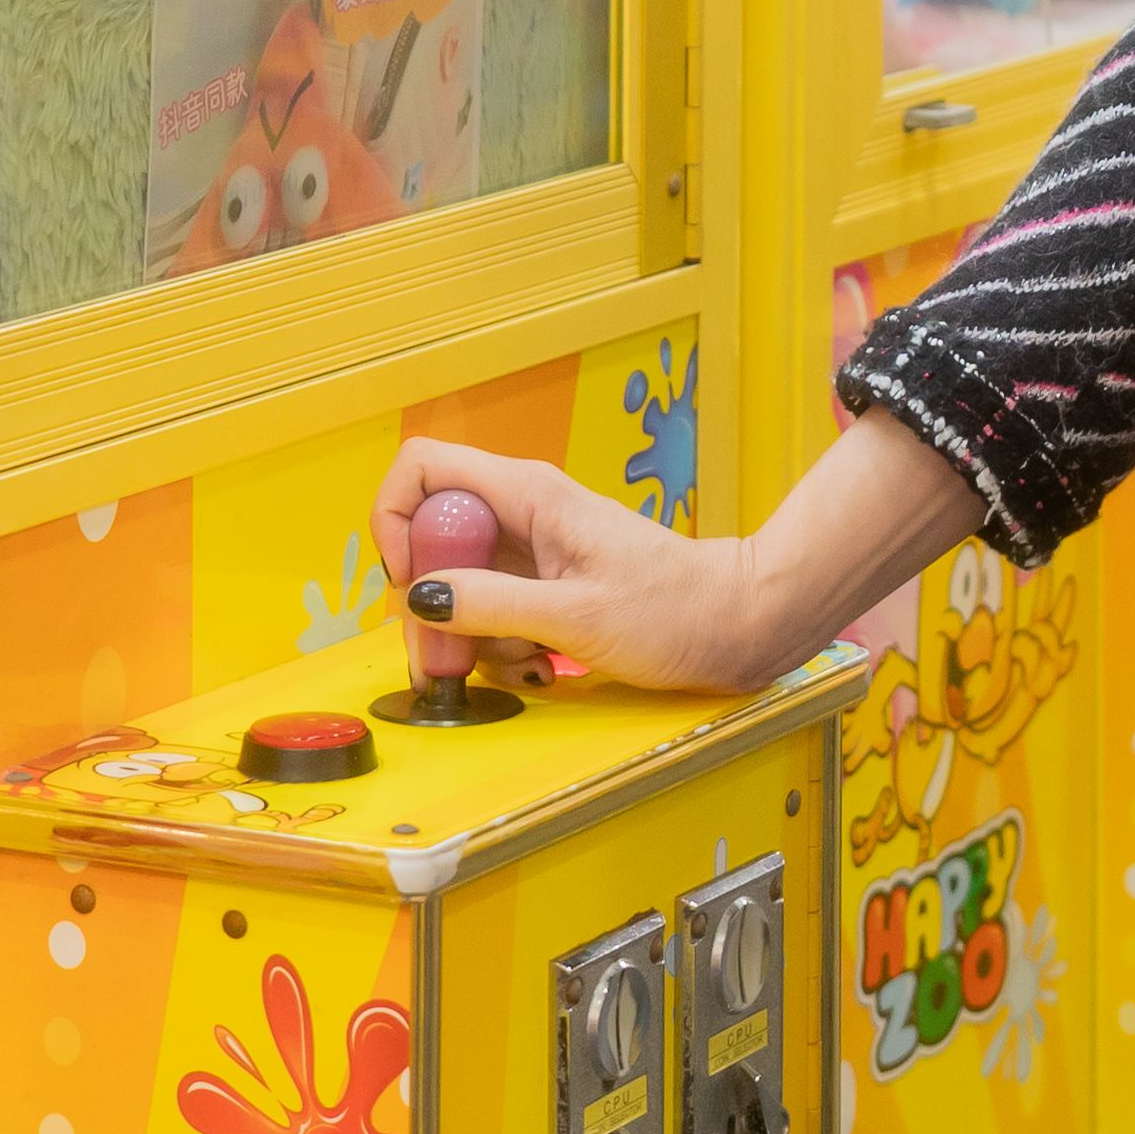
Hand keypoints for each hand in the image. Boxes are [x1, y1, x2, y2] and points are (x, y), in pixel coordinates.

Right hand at [370, 411, 981, 694]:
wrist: (740, 623)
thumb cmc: (675, 612)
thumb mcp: (577, 617)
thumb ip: (493, 605)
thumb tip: (421, 596)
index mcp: (527, 496)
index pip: (421, 468)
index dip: (395, 519)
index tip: (409, 584)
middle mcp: (522, 513)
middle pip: (430, 538)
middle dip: (428, 603)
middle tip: (447, 662)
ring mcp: (533, 550)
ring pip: (458, 582)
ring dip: (469, 634)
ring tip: (519, 664)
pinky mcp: (546, 585)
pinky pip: (492, 609)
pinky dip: (500, 644)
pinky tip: (539, 665)